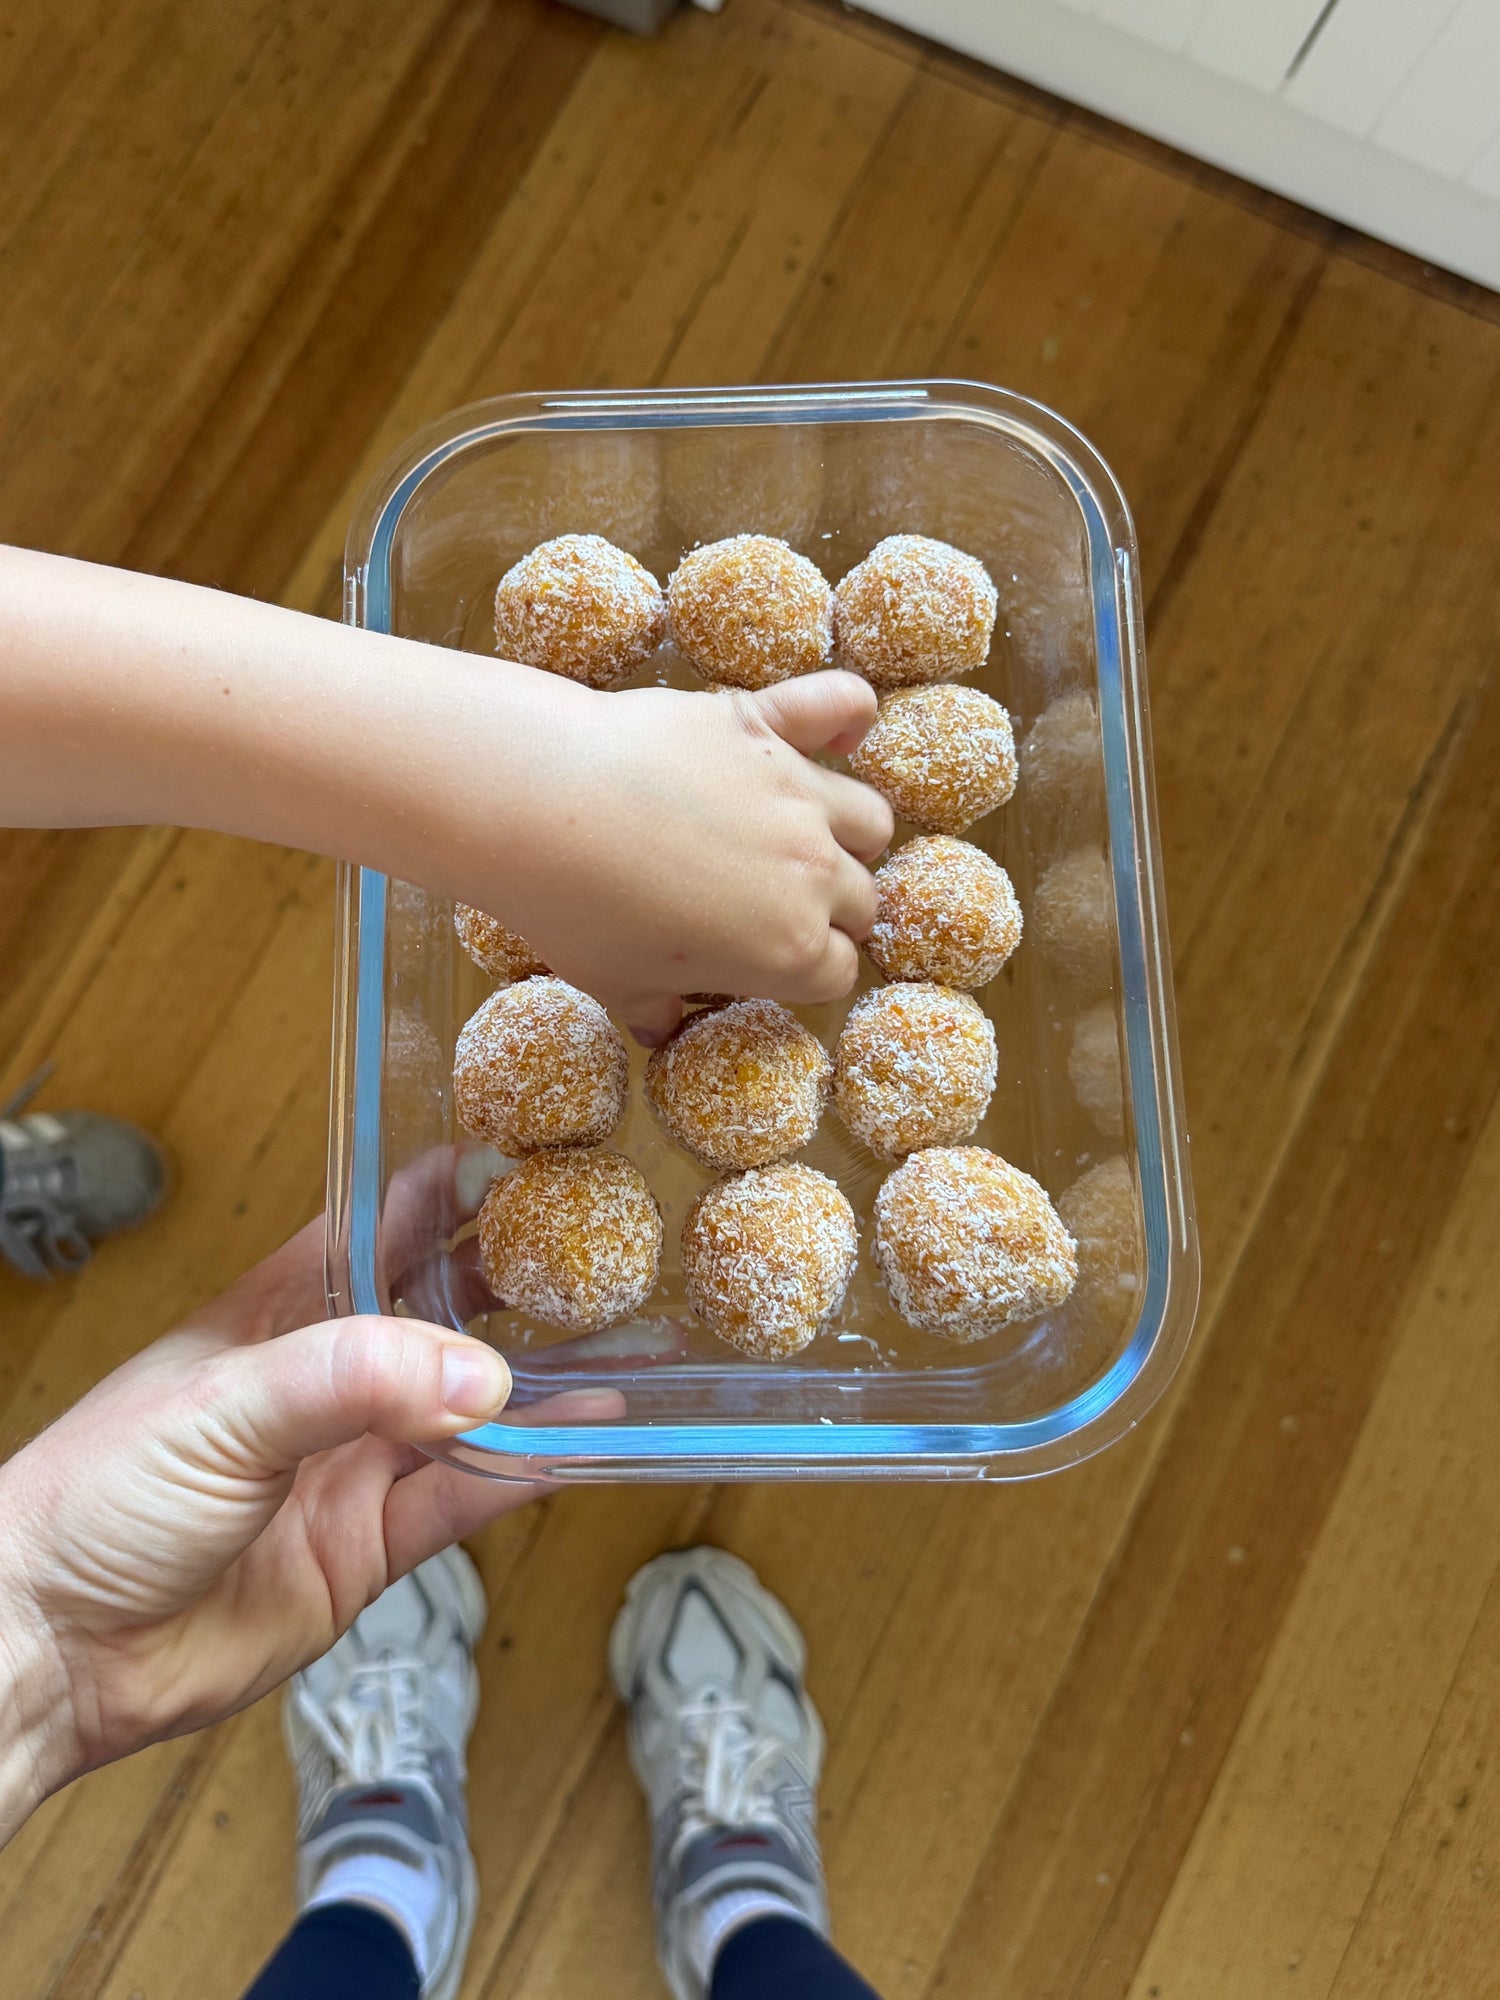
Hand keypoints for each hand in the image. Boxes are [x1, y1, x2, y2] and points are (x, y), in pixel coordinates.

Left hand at [0, 1150, 585, 1844]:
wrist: (53, 1650)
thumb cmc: (98, 1497)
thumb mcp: (224, 1405)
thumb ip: (353, 1377)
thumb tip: (480, 1371)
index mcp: (278, 1313)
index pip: (377, 1229)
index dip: (446, 1191)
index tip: (526, 1153)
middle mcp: (325, 1383)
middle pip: (439, 1314)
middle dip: (512, 1281)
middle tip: (599, 1246)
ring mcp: (351, 1464)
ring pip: (469, 1407)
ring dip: (538, 1378)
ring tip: (621, 1336)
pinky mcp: (369, 1545)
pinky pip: (467, 1497)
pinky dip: (530, 1467)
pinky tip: (587, 1435)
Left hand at [446, 669, 893, 1044]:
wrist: (540, 804)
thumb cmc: (575, 908)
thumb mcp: (613, 982)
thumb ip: (651, 1008)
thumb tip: (660, 1028)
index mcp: (786, 951)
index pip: (836, 973)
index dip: (807, 973)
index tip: (773, 964)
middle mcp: (812, 872)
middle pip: (861, 901)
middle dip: (833, 912)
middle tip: (779, 904)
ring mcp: (797, 792)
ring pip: (870, 820)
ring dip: (852, 836)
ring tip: (810, 837)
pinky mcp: (765, 725)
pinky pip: (839, 706)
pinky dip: (848, 714)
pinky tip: (844, 731)